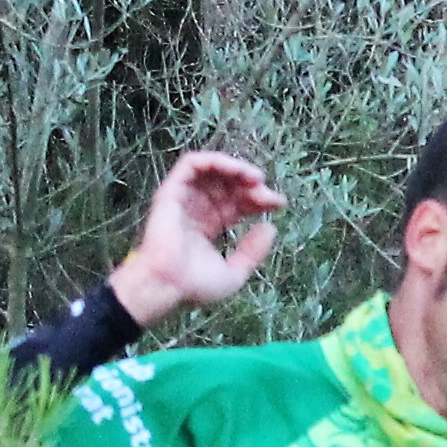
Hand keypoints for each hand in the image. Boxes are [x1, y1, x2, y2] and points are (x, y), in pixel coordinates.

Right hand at [109, 151, 283, 325]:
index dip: (259, 200)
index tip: (279, 204)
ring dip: (236, 168)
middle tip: (267, 194)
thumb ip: (253, 252)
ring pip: (212, 170)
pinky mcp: (172, 190)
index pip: (238, 203)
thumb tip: (270, 228)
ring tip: (255, 178)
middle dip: (252, 186)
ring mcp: (184, 198)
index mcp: (209, 225)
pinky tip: (236, 170)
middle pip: (229, 186)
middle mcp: (197, 208)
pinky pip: (191, 163)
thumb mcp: (234, 274)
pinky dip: (215, 160)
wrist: (167, 286)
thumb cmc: (195, 285)